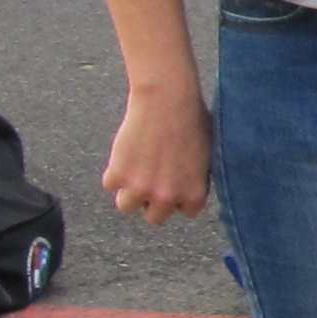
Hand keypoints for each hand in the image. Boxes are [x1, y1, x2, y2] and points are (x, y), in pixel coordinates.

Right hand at [101, 83, 211, 224]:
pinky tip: (125, 152)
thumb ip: (195, 178)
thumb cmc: (191, 119)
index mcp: (194, 194)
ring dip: (128, 190)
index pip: (184, 212)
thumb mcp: (206, 155)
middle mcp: (167, 197)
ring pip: (126, 205)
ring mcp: (140, 188)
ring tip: (135, 168)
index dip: (177, 197)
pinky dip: (113, 171)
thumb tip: (188, 187)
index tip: (173, 182)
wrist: (166, 100)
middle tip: (150, 178)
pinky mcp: (118, 175)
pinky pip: (109, 184)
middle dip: (152, 200)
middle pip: (154, 217)